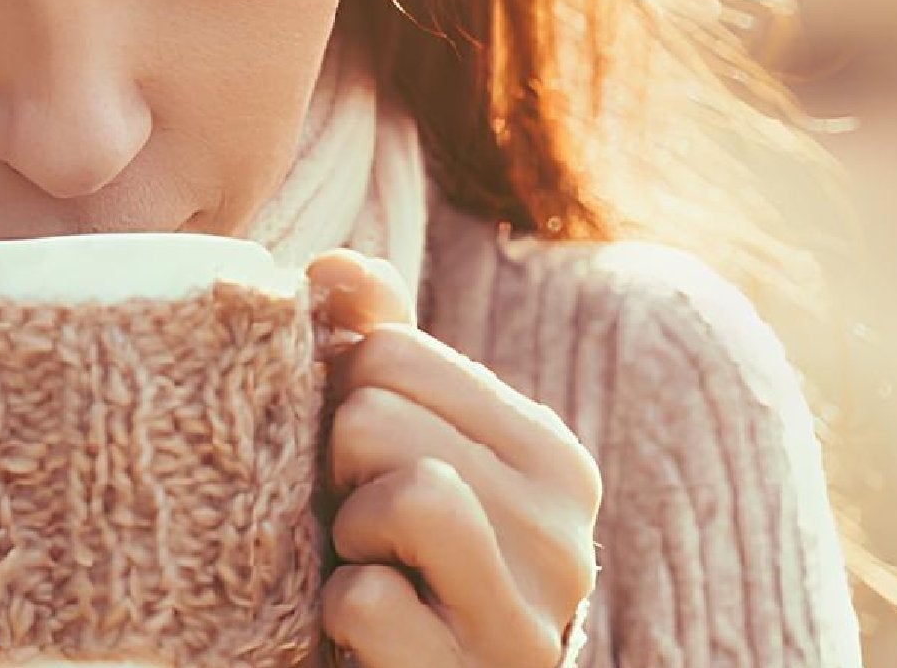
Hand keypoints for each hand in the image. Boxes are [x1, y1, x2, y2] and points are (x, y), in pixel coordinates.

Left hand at [305, 250, 601, 666]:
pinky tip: (368, 631)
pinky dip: (337, 612)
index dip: (339, 402)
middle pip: (379, 415)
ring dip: (347, 533)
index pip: (390, 350)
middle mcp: (563, 530)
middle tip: (356, 524)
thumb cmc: (393, 561)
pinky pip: (367, 600)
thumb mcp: (391, 450)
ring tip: (367, 566)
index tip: (355, 465)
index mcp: (547, 453)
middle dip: (337, 468)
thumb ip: (373, 346)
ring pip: (404, 495)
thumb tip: (333, 265)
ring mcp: (529, 614)